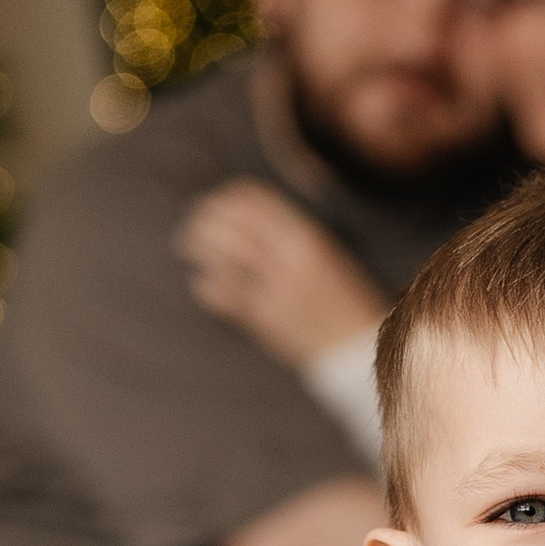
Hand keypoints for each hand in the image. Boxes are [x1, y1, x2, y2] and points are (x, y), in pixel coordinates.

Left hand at [177, 178, 385, 369]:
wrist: (355, 348)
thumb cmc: (342, 299)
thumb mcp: (326, 255)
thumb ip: (290, 234)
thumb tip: (247, 213)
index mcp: (308, 238)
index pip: (257, 201)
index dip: (229, 197)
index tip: (217, 201)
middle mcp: (291, 259)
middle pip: (234, 223)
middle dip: (206, 218)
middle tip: (194, 222)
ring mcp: (277, 289)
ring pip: (224, 255)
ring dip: (200, 247)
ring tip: (189, 246)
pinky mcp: (265, 318)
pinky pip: (225, 294)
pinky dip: (206, 285)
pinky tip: (201, 282)